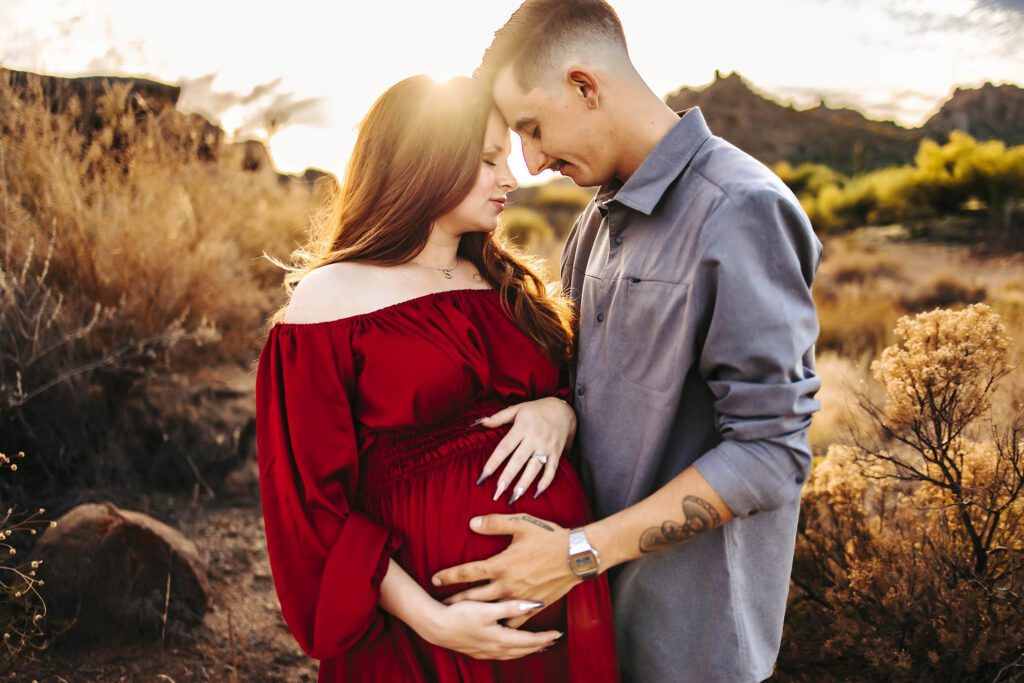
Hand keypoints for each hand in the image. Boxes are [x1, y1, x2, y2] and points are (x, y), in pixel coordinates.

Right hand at [417, 598, 561, 659]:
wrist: (436, 627)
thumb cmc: (460, 614)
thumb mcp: (487, 608)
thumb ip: (511, 607)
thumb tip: (535, 605)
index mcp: (500, 638)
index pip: (529, 640)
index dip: (544, 637)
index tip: (557, 633)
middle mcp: (495, 648)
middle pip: (523, 649)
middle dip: (539, 645)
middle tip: (553, 639)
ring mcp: (486, 651)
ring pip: (513, 654)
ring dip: (527, 650)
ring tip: (538, 646)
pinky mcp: (477, 650)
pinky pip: (502, 654)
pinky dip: (513, 651)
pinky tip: (512, 648)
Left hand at [431, 514, 581, 628]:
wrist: (577, 556)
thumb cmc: (549, 537)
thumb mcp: (521, 524)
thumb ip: (494, 523)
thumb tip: (472, 523)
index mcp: (501, 564)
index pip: (469, 572)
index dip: (450, 575)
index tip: (435, 578)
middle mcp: (508, 584)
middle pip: (475, 596)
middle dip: (456, 600)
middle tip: (441, 605)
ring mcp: (520, 598)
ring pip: (492, 611)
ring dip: (476, 614)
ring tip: (463, 618)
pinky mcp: (534, 605)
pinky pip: (515, 620)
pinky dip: (504, 624)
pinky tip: (497, 628)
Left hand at [475, 396, 575, 502]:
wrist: (563, 410)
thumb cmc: (536, 410)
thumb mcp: (517, 409)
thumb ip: (499, 417)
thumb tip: (481, 422)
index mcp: (522, 427)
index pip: (505, 446)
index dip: (494, 461)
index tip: (484, 474)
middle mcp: (534, 438)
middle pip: (519, 460)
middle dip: (508, 476)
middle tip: (497, 491)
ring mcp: (546, 447)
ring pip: (534, 468)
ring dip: (525, 483)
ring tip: (514, 497)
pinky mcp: (556, 453)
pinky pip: (552, 470)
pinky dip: (545, 482)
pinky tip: (536, 493)